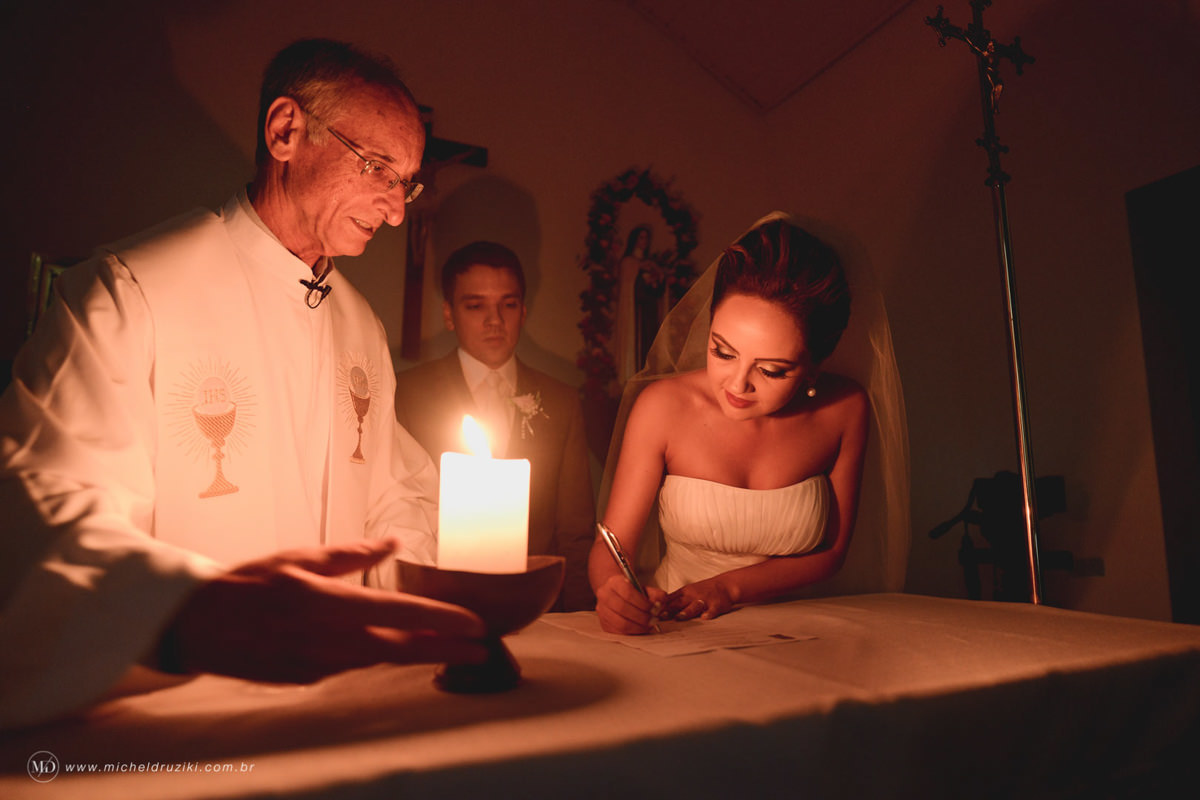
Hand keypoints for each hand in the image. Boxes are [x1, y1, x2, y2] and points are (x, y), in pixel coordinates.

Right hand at [160, 539, 487, 682]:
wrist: (195, 626)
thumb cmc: (247, 584)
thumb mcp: (300, 557)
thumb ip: (351, 555)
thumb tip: (392, 542)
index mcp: (330, 604)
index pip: (401, 615)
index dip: (443, 621)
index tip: (475, 625)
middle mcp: (330, 640)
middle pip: (402, 650)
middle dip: (446, 650)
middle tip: (482, 650)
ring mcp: (319, 664)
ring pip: (380, 661)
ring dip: (417, 655)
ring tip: (450, 648)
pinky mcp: (308, 678)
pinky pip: (352, 666)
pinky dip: (378, 657)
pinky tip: (396, 649)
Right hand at [594, 574, 666, 634]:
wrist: (617, 595)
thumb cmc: (632, 592)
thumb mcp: (644, 588)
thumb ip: (655, 594)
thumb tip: (661, 604)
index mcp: (614, 582)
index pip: (628, 592)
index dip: (643, 603)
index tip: (655, 609)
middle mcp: (604, 595)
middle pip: (623, 608)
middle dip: (642, 617)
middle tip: (654, 620)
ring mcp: (602, 611)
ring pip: (620, 623)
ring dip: (638, 627)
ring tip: (649, 626)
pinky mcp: (604, 624)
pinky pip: (619, 633)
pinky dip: (633, 633)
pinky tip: (641, 629)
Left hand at [663, 579, 734, 620]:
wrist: (725, 585)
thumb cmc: (704, 590)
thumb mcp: (687, 591)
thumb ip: (674, 600)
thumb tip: (657, 610)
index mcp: (684, 593)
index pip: (669, 599)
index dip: (660, 606)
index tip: (650, 612)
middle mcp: (692, 596)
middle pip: (678, 603)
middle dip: (668, 609)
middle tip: (659, 616)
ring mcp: (704, 600)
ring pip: (693, 606)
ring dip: (686, 611)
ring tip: (679, 617)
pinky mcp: (716, 605)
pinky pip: (712, 610)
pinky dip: (709, 614)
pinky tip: (705, 617)